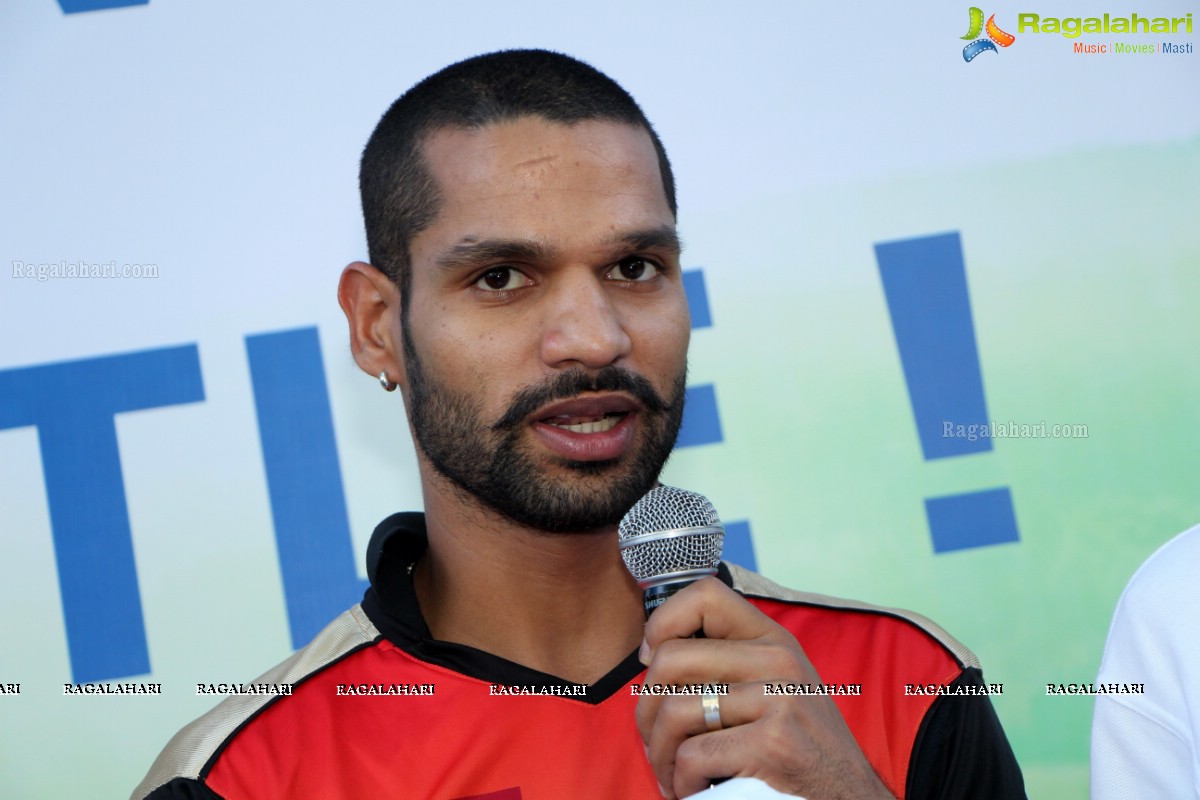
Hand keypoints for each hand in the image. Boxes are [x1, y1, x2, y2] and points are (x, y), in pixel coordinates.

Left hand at [634, 578, 895, 799]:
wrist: (850, 797)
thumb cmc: (800, 745)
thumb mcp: (777, 685)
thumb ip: (730, 661)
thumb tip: (653, 652)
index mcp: (774, 639)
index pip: (705, 595)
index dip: (663, 622)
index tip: (651, 660)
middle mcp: (778, 661)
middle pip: (671, 659)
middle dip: (647, 708)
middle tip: (654, 738)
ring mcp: (778, 700)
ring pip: (674, 712)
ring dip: (660, 754)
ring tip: (670, 771)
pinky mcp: (773, 744)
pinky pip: (693, 756)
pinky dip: (681, 781)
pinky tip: (693, 788)